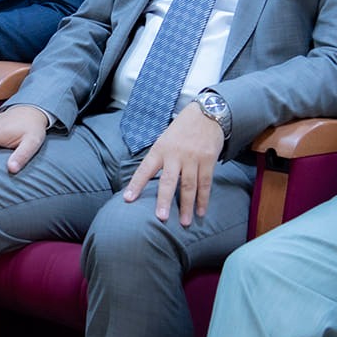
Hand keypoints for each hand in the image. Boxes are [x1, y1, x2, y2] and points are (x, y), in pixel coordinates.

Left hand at [122, 103, 224, 225]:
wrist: (207, 113)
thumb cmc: (182, 129)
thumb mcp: (164, 138)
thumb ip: (158, 158)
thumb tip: (148, 180)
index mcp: (160, 149)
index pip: (145, 169)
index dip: (136, 185)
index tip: (128, 199)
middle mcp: (175, 154)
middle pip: (169, 181)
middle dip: (164, 200)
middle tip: (161, 218)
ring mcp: (193, 158)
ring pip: (189, 186)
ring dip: (187, 206)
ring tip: (184, 222)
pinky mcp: (208, 160)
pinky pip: (205, 183)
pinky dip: (203, 199)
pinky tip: (201, 211)